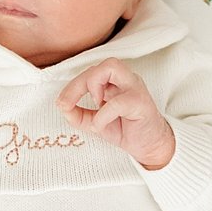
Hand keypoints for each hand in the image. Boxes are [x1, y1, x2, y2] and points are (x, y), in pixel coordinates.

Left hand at [55, 60, 173, 167]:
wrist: (150, 146)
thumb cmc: (126, 129)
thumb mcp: (95, 122)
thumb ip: (78, 114)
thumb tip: (62, 106)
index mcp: (115, 81)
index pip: (91, 71)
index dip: (72, 85)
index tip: (62, 103)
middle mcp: (126, 80)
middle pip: (101, 64)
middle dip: (78, 82)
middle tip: (68, 103)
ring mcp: (135, 88)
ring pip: (112, 66)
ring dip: (94, 84)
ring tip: (94, 104)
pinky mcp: (141, 104)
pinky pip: (118, 102)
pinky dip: (102, 114)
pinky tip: (100, 125)